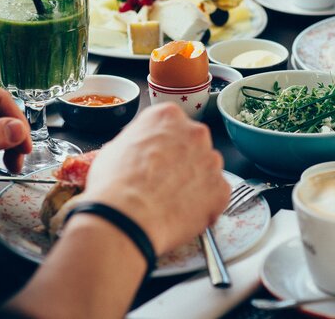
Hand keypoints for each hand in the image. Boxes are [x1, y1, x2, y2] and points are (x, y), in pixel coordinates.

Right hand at [79, 103, 229, 254]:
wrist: (127, 217)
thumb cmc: (115, 184)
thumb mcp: (114, 149)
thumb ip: (136, 143)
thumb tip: (136, 152)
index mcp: (167, 116)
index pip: (171, 125)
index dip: (162, 145)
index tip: (157, 157)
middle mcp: (195, 132)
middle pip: (193, 144)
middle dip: (182, 161)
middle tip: (163, 180)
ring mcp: (211, 160)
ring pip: (207, 169)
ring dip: (195, 181)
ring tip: (171, 200)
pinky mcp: (221, 189)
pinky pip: (216, 195)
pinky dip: (205, 205)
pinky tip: (183, 213)